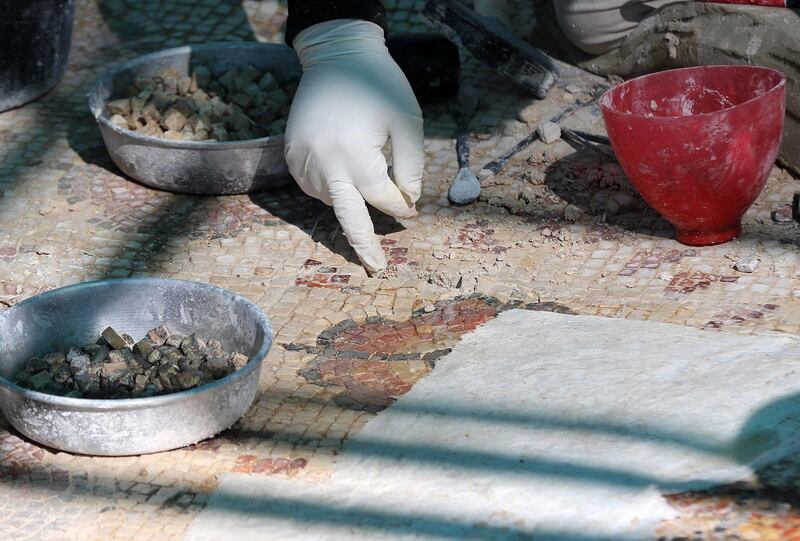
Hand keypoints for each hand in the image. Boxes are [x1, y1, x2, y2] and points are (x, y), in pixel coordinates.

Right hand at [285, 19, 424, 273]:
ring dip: (350, 201)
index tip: (413, 213)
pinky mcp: (291, 155)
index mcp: (355, 157)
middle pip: (348, 217)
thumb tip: (408, 202)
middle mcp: (324, 165)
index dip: (401, 206)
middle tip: (376, 269)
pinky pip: (313, 185)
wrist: (334, 54)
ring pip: (332, 199)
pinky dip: (330, 188)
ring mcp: (303, 161)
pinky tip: (341, 173)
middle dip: (363, 245)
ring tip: (361, 182)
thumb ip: (411, 165)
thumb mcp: (407, 121)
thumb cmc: (378, 85)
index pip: (382, 198)